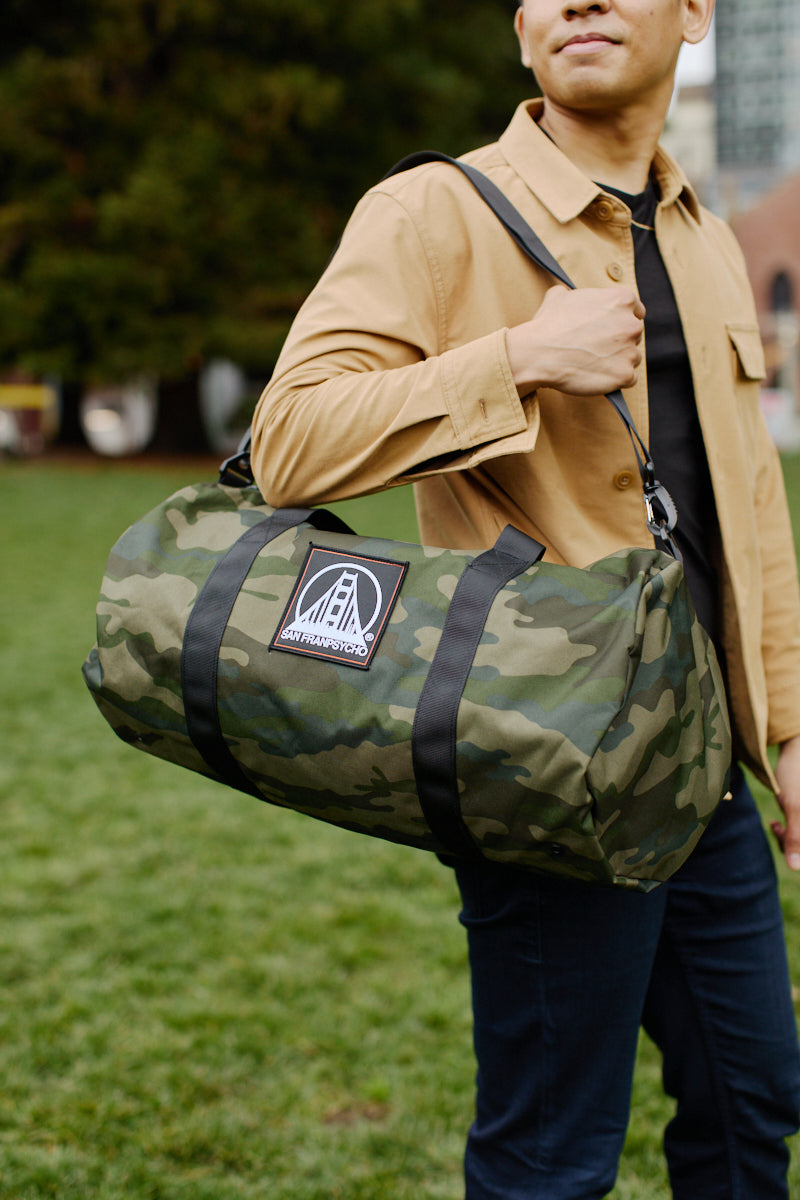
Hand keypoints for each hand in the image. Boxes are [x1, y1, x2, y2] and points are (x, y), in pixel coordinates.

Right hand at [506, 285, 645, 397]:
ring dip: (618, 361)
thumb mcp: (559, 296)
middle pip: (634, 335)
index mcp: (622, 300)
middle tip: (596, 348)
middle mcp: (632, 324)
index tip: (609, 329)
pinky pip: (629, 379)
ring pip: (632, 358)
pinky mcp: (624, 375)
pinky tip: (597, 376)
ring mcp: (630, 351)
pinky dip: (615, 380)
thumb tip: (568, 294)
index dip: (621, 321)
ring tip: (593, 363)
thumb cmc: (547, 325)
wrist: (538, 354)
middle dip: (619, 341)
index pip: (636, 311)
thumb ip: (575, 294)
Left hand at [772, 735, 799, 871]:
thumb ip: (796, 838)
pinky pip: (798, 836)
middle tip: (775, 827)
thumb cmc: (795, 777)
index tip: (780, 831)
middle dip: (791, 843)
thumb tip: (795, 868)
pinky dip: (787, 833)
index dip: (798, 852)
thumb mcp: (794, 808)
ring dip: (787, 838)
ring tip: (775, 825)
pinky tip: (775, 823)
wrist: (794, 756)